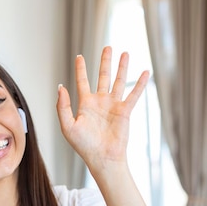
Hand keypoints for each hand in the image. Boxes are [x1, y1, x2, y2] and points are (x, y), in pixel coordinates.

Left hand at [56, 46, 148, 168]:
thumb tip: (61, 87)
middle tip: (108, 47)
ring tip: (125, 52)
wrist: (102, 158)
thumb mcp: (68, 126)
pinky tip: (145, 72)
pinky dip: (139, 84)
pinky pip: (133, 95)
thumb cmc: (83, 146)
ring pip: (119, 82)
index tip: (79, 56)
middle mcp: (100, 102)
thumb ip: (63, 107)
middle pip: (103, 77)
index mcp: (85, 104)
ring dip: (122, 68)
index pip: (82, 82)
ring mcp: (113, 106)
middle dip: (105, 62)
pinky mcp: (125, 112)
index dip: (81, 69)